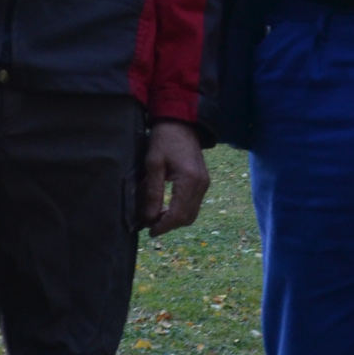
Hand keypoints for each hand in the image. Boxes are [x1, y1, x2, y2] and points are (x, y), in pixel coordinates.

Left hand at [143, 119, 208, 236]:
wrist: (181, 122)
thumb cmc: (164, 140)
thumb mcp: (153, 164)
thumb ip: (152, 192)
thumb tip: (149, 218)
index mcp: (190, 180)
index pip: (179, 214)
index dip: (163, 226)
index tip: (149, 231)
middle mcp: (201, 184)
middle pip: (187, 218)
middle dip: (169, 225)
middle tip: (150, 224)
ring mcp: (204, 183)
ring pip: (191, 213)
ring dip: (174, 219)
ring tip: (156, 217)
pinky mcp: (203, 181)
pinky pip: (193, 204)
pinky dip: (180, 210)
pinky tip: (166, 207)